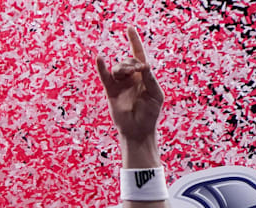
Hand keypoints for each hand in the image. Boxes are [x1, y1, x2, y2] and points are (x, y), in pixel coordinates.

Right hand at [95, 27, 163, 143]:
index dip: (134, 41)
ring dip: (124, 67)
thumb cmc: (150, 113)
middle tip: (138, 71)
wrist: (138, 130)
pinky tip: (100, 58)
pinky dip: (101, 67)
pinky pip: (105, 76)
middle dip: (133, 62)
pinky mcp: (110, 91)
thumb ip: (150, 79)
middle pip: (129, 61)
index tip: (129, 28)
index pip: (139, 55)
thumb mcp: (155, 94)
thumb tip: (144, 65)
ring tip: (129, 74)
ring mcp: (120, 84)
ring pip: (118, 67)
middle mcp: (131, 78)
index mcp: (144, 76)